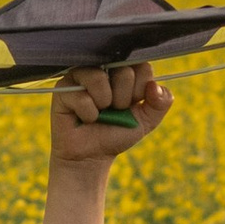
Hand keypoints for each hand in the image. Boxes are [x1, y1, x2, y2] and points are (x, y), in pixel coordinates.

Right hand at [49, 59, 171, 165]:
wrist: (92, 156)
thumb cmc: (117, 134)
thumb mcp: (146, 121)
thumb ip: (161, 103)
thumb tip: (154, 86)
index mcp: (125, 72)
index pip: (142, 67)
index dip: (140, 91)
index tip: (132, 105)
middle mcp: (104, 68)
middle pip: (123, 71)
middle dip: (123, 100)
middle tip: (114, 110)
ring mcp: (82, 76)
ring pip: (99, 78)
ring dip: (104, 104)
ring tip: (99, 112)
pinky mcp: (63, 88)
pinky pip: (82, 97)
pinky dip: (88, 115)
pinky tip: (84, 119)